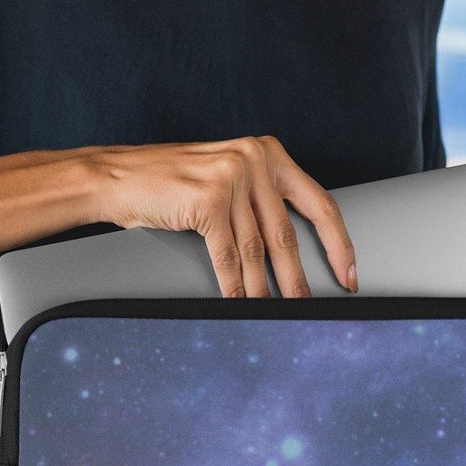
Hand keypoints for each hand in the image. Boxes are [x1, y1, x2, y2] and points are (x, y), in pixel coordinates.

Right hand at [93, 136, 357, 298]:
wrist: (116, 176)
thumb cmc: (172, 182)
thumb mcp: (229, 178)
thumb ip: (261, 201)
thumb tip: (293, 252)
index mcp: (269, 153)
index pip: (319, 203)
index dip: (338, 243)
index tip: (349, 272)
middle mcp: (255, 160)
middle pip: (287, 233)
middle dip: (299, 277)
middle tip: (312, 306)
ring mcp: (231, 178)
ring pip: (257, 250)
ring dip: (265, 289)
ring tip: (276, 312)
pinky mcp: (207, 200)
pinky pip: (227, 256)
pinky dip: (233, 285)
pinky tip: (239, 302)